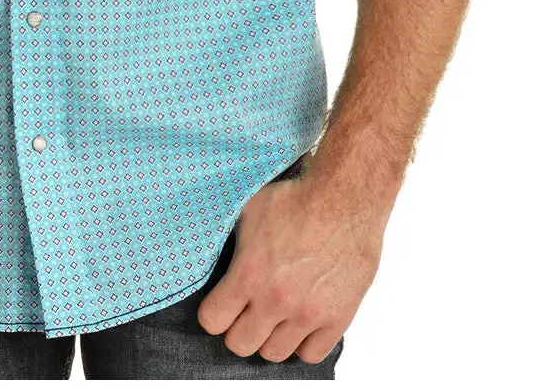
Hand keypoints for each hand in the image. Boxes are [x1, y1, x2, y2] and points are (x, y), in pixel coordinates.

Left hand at [196, 165, 387, 362]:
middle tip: (246, 310)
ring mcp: (308, 313)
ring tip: (274, 315)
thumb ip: (226, 238)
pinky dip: (303, 343)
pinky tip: (300, 321)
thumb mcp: (248, 208)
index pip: (212, 320)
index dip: (213, 312)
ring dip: (270, 336)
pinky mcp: (337, 318)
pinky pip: (311, 355)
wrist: (345, 198)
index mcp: (249, 274)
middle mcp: (276, 300)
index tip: (221, 303)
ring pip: (274, 354)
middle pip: (240, 344)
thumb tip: (208, 247)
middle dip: (238, 327)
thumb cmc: (296, 198)